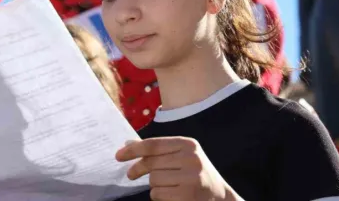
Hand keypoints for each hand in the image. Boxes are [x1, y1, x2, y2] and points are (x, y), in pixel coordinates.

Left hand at [116, 137, 239, 200]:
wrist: (220, 198)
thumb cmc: (195, 174)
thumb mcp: (181, 156)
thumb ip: (157, 151)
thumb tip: (128, 144)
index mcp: (188, 145)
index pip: (153, 145)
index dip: (133, 150)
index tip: (118, 155)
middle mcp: (191, 159)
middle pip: (151, 164)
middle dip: (139, 169)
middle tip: (131, 174)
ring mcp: (191, 179)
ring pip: (153, 181)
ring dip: (154, 186)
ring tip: (168, 186)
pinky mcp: (187, 196)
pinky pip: (158, 195)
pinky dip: (159, 197)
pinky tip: (171, 196)